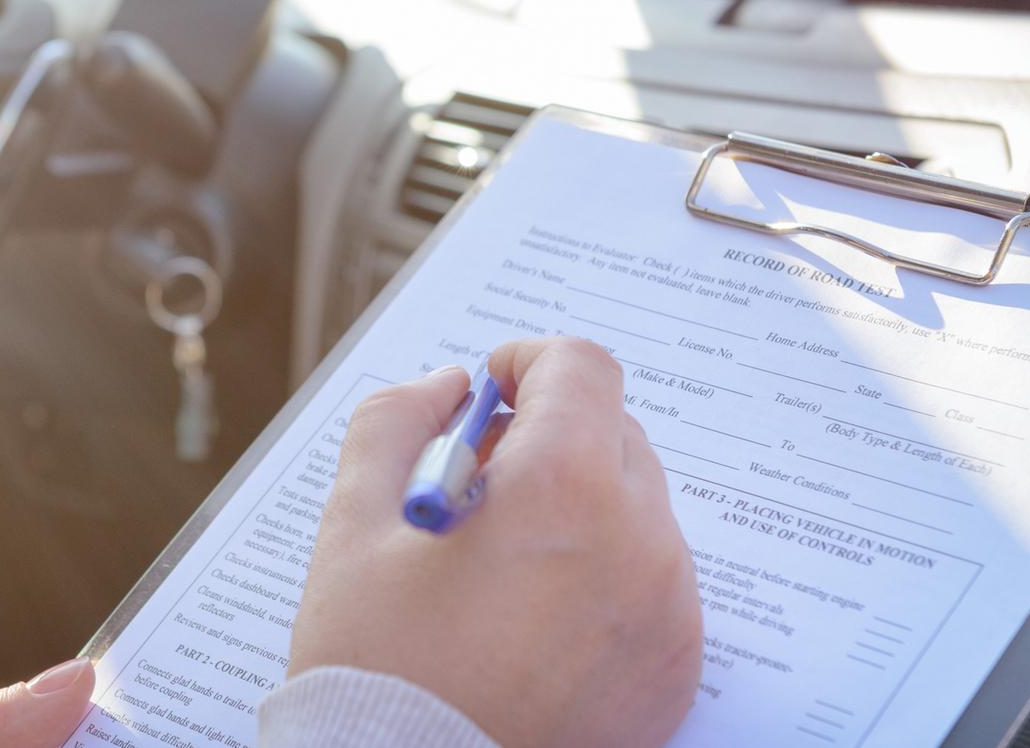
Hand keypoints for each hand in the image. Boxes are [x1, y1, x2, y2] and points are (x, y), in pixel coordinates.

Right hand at [291, 337, 701, 746]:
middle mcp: (638, 538)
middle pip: (613, 434)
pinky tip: (538, 616)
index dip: (530, 363)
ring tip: (505, 564)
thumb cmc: (378, 663)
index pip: (582, 367)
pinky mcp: (675, 666)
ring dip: (581, 506)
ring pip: (636, 508)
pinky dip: (606, 575)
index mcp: (564, 485)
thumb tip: (449, 387)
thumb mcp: (355, 522)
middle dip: (551, 436)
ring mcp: (667, 608)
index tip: (494, 388)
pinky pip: (654, 582)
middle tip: (483, 484)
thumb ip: (397, 422)